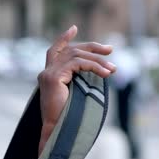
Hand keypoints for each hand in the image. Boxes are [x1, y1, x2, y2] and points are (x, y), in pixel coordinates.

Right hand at [37, 25, 115, 151]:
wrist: (58, 131)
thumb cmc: (69, 118)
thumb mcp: (77, 95)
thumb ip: (81, 81)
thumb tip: (102, 72)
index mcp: (49, 75)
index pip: (55, 50)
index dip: (64, 38)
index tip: (73, 27)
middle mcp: (46, 72)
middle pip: (70, 50)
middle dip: (92, 48)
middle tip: (111, 50)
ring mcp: (48, 74)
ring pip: (76, 56)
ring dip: (98, 61)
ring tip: (113, 70)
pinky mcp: (53, 77)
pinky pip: (77, 64)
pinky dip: (94, 67)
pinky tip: (106, 74)